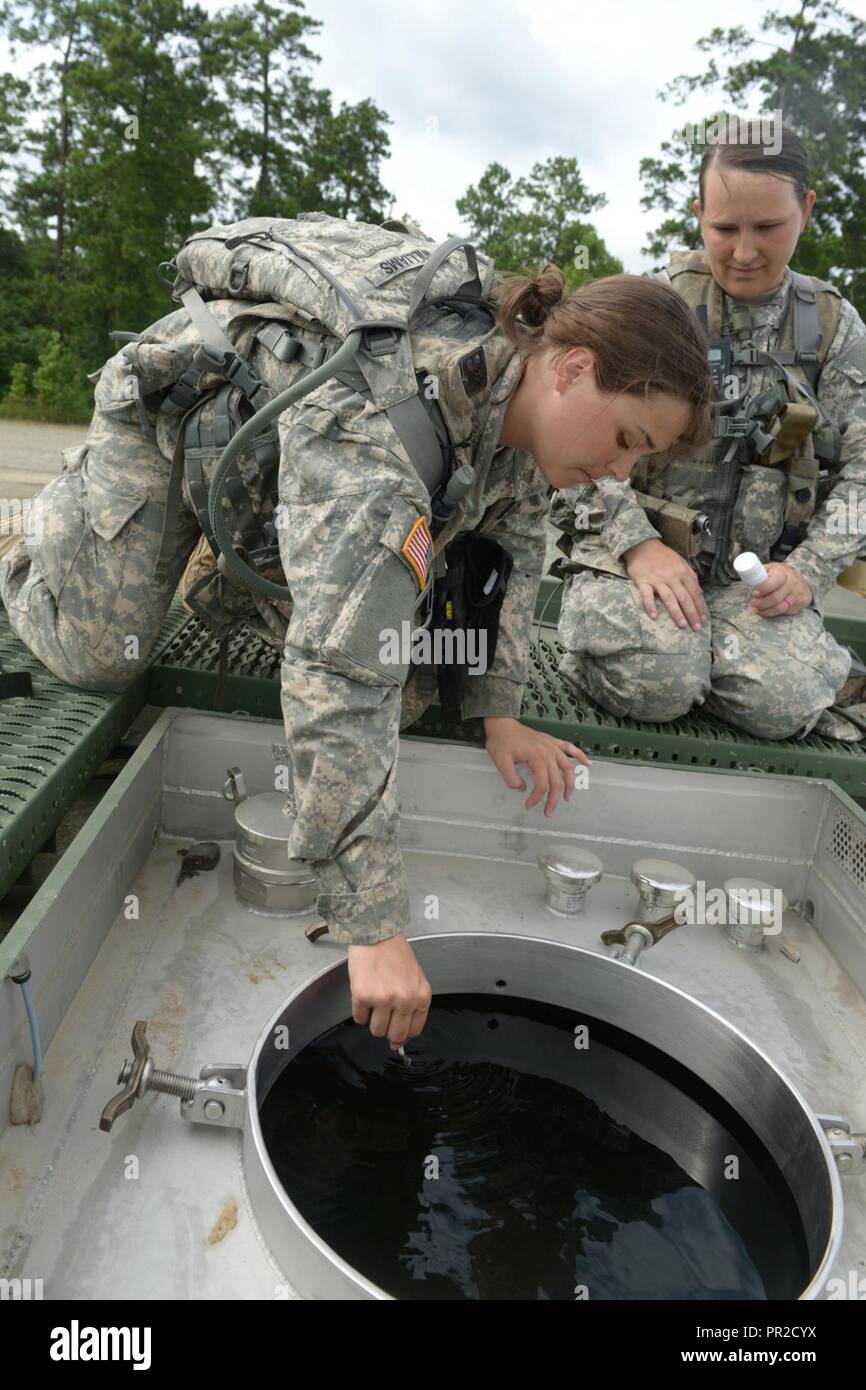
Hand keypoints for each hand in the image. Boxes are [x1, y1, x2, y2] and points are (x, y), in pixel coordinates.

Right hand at [348, 933, 431, 1048]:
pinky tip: (364, 995)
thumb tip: (400, 1038)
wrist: (377, 935)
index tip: (396, 1033)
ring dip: (372, 1020)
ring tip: (373, 1001)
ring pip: (376, 1030)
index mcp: (421, 997)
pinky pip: (359, 1018)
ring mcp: (383, 999)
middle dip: (387, 1031)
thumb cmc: (395, 954)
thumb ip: (412, 1006)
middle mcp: (405, 1000)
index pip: (413, 1030)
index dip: (402, 1034)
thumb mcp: (415, 980)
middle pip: (395, 1035)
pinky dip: (360, 1011)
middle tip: (382, 1016)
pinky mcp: (363, 996)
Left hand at [483, 716, 590, 814]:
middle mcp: (548, 752)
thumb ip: (510, 778)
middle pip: (556, 780)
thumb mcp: (500, 761)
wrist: (503, 724)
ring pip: (567, 768)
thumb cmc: (501, 742)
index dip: (536, 798)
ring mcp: (552, 746)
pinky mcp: (553, 742)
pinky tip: (588, 764)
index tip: (528, 805)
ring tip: (567, 797)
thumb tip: (522, 789)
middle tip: (548, 812)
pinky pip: (571, 748)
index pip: (541, 784)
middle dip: (553, 799)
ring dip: (570, 784)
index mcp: (536, 757)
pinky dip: (580, 756)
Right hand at [623, 538, 706, 630]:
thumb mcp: (681, 563)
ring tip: (682, 625)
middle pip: (685, 598)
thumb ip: (691, 577)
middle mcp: (672, 577)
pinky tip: (654, 616)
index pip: (695, 593)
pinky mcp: (644, 582)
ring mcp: (658, 580)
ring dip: (677, 613)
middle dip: (692, 614)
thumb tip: (700, 593)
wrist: (643, 546)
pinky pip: (647, 596)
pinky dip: (650, 606)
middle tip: (696, 628)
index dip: (700, 607)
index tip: (703, 619)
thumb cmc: (663, 556)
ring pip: (669, 599)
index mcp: (683, 573)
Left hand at [751, 562, 812, 616]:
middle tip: (754, 603)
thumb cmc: (781, 575)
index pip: (775, 581)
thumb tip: (747, 577)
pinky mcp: (801, 604)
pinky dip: (774, 613)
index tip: (755, 593)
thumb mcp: (771, 569)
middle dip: (761, 603)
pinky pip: (785, 612)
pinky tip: (768, 610)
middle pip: (775, 598)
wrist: (801, 582)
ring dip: (766, 610)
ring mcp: (798, 594)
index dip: (763, 589)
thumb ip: (760, 573)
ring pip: (780, 608)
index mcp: (783, 572)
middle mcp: (793, 583)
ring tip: (758, 608)